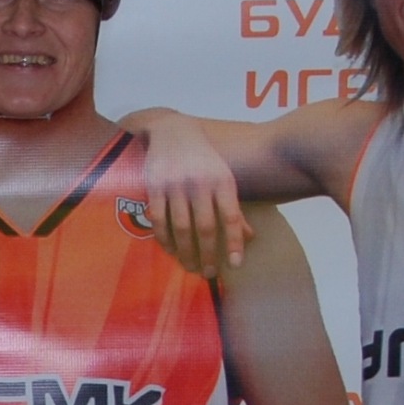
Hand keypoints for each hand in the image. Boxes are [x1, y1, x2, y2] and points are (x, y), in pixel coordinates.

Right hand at [136, 113, 253, 279]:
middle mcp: (200, 182)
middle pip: (206, 227)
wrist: (172, 131)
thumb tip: (249, 237)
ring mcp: (176, 185)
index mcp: (222, 180)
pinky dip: (165, 240)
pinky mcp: (154, 186)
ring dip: (186, 252)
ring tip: (190, 267)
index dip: (235, 242)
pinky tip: (171, 251)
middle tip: (208, 273)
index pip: (232, 216)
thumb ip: (233, 208)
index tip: (235, 264)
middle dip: (208, 254)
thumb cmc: (203, 159)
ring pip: (181, 228)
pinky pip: (159, 220)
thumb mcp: (222, 177)